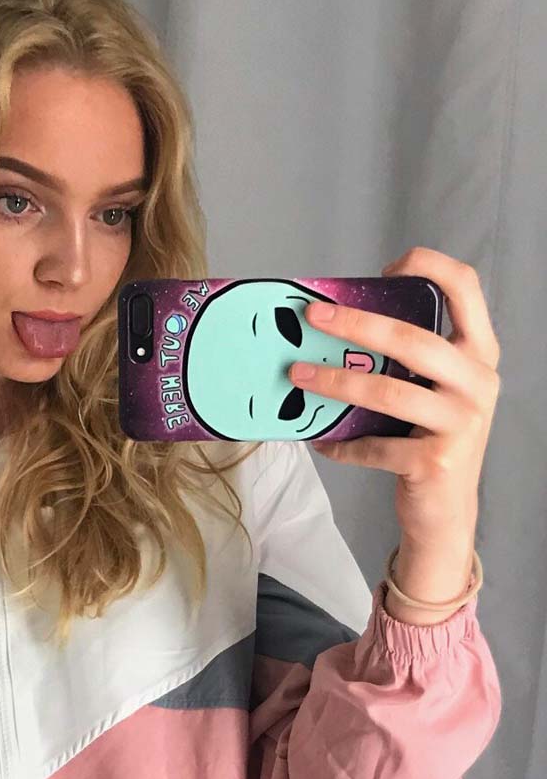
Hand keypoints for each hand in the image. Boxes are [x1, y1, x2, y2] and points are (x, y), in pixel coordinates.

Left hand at [288, 245, 500, 553]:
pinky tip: (320, 441)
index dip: (428, 266)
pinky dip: (343, 445)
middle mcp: (478, 382)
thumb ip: (410, 359)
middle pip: (412, 340)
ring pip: (389, 392)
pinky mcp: (436, 461)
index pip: (467, 287)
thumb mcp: (434, 392)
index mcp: (480, 353)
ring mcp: (461, 423)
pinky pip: (375, 446)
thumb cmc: (431, 441)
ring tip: (298, 375)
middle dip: (356, 324)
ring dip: (336, 382)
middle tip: (313, 317)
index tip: (385, 269)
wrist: (447, 512)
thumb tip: (340, 326)